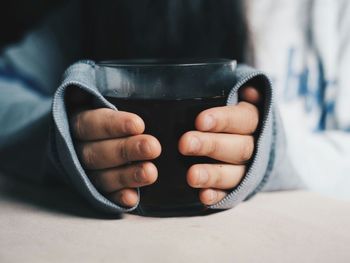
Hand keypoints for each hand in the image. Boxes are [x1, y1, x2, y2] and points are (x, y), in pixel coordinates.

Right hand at [68, 91, 160, 207]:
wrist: (75, 139)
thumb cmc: (98, 115)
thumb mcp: (94, 99)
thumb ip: (98, 93)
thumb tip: (102, 78)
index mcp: (77, 122)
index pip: (91, 123)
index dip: (113, 125)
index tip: (138, 124)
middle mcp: (76, 149)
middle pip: (97, 152)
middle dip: (126, 150)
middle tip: (153, 147)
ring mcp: (84, 172)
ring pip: (101, 176)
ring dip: (126, 175)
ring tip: (151, 172)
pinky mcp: (94, 189)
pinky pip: (104, 196)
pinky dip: (117, 198)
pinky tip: (132, 198)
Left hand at [178, 86, 260, 205]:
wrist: (250, 142)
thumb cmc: (228, 116)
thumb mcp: (233, 100)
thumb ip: (233, 94)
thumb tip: (249, 91)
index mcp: (252, 120)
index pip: (243, 119)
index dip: (223, 120)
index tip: (199, 121)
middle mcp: (254, 145)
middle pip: (239, 146)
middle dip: (211, 145)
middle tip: (185, 144)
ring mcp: (247, 169)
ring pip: (235, 173)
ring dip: (213, 174)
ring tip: (191, 176)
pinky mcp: (238, 188)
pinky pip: (230, 194)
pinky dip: (218, 196)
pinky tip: (203, 197)